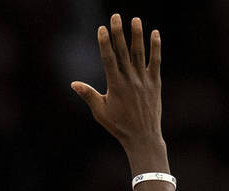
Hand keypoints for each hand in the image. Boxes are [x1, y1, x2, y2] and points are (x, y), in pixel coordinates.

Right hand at [71, 15, 162, 158]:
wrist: (143, 137)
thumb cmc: (119, 126)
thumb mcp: (100, 112)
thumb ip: (89, 95)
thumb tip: (73, 84)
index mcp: (115, 86)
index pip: (108, 59)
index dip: (105, 43)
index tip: (102, 29)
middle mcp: (129, 80)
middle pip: (123, 52)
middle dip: (119, 33)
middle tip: (116, 16)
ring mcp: (143, 80)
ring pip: (139, 53)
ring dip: (137, 35)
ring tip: (135, 19)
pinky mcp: (155, 82)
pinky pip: (155, 61)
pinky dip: (155, 47)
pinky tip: (155, 34)